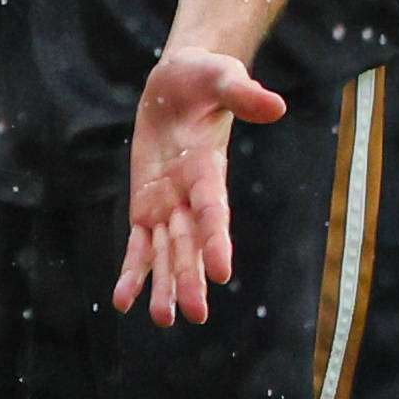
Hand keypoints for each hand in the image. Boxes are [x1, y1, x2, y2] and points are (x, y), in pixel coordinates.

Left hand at [112, 50, 287, 326]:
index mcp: (209, 170)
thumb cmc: (205, 78)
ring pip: (166, 251)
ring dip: (164, 285)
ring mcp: (169, 204)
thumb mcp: (221, 77)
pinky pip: (140, 243)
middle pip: (190, 241)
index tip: (220, 273)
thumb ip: (243, 93)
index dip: (216, 240)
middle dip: (189, 276)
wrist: (180, 82)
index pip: (213, 210)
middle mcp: (191, 195)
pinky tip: (123, 302)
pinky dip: (133, 271)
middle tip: (194, 314)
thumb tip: (275, 104)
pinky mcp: (147, 204)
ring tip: (165, 321)